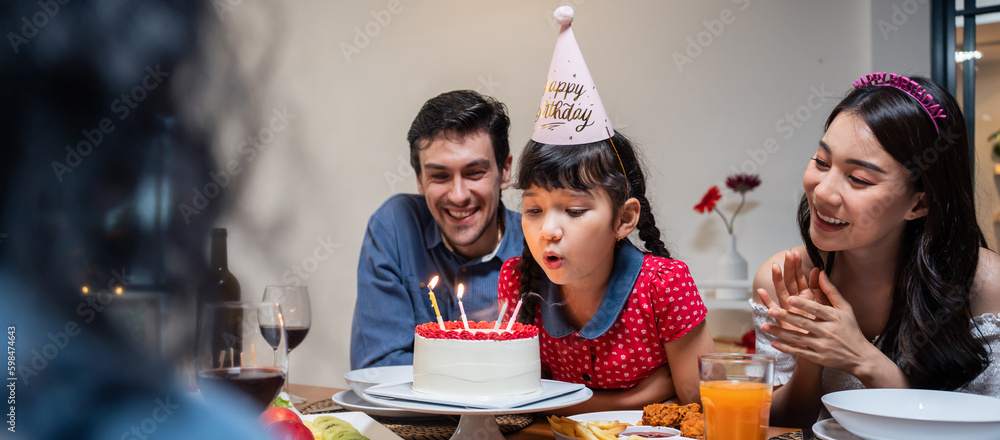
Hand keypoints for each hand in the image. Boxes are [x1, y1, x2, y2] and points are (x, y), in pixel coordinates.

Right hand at [757, 251, 824, 331]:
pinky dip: (766, 301)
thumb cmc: (826, 329)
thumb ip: (823, 289)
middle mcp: (795, 302)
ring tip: (775, 267)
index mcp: (806, 297)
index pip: (799, 278)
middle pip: (789, 282)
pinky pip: (774, 310)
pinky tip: (761, 291)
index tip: (793, 253)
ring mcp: (788, 310)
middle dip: (788, 268)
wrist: (824, 349)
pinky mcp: (783, 321)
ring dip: (777, 280)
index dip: (796, 266)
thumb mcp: (828, 306)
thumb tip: (818, 270)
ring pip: (781, 292)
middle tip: (786, 255)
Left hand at [760, 271, 876, 375]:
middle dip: (786, 317)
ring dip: (780, 332)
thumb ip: (830, 291)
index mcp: (834, 318)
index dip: (803, 304)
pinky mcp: (817, 358)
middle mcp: (827, 332)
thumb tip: (821, 272)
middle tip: (771, 311)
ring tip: (764, 326)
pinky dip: (786, 348)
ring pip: (797, 338)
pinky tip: (773, 343)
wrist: (860, 357)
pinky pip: (799, 352)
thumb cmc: (850, 329)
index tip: (790, 298)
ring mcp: (821, 346)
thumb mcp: (845, 309)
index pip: (816, 309)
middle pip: (803, 323)